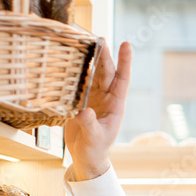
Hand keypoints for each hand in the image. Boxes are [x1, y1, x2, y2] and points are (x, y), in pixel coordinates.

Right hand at [67, 40, 132, 180]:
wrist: (87, 157)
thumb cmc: (96, 149)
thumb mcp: (95, 138)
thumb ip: (90, 124)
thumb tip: (84, 111)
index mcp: (115, 105)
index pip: (122, 79)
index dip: (125, 61)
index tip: (126, 44)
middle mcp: (106, 98)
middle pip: (106, 72)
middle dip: (104, 55)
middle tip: (99, 37)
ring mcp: (93, 99)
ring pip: (92, 75)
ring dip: (89, 60)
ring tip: (84, 43)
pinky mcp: (80, 101)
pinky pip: (79, 83)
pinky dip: (75, 72)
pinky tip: (69, 60)